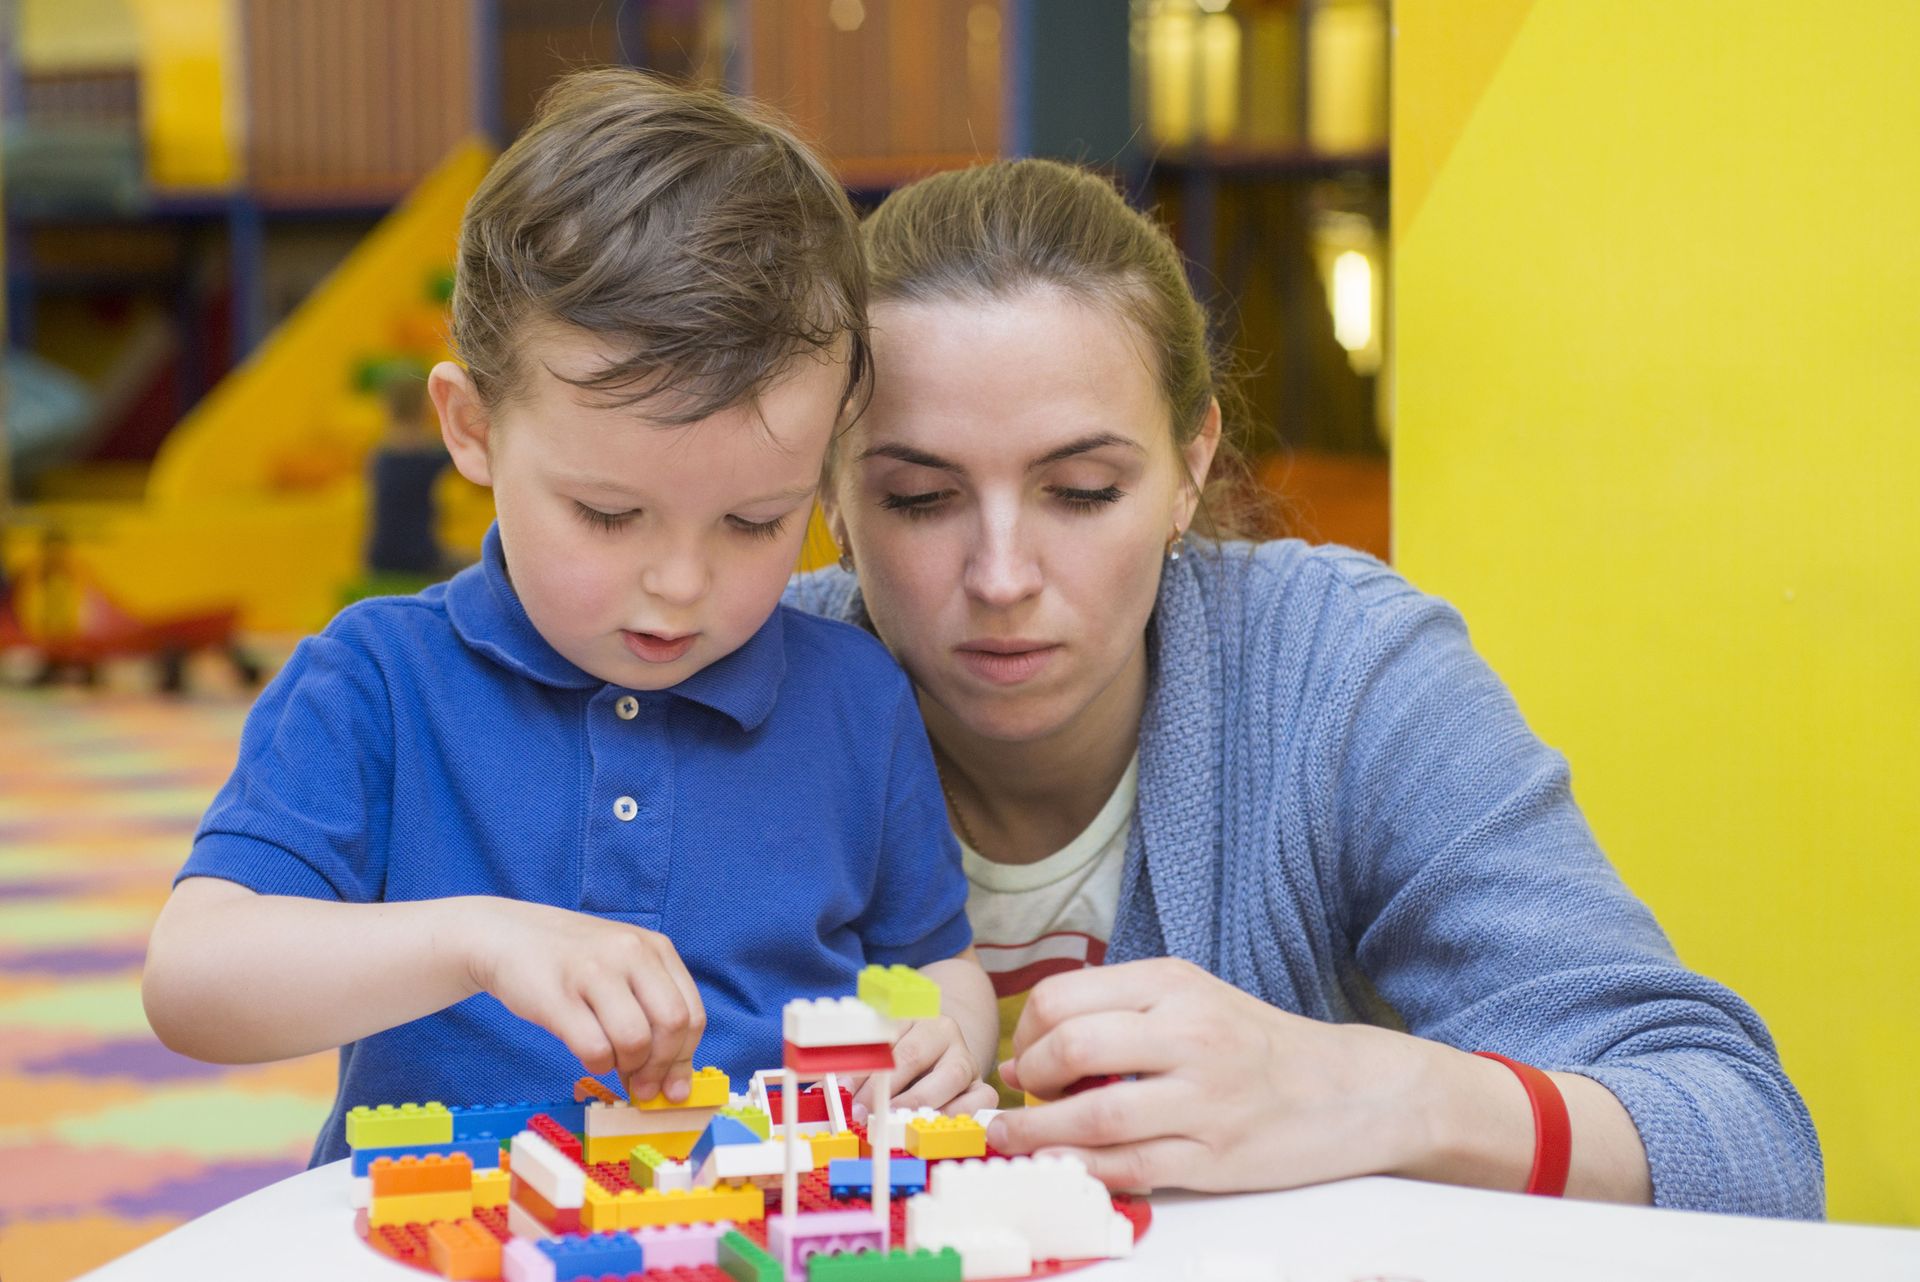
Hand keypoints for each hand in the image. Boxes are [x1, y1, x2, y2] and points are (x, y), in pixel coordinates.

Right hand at [462, 898, 705, 1105]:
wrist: (508, 935)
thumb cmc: (574, 962)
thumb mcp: (624, 969)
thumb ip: (652, 1013)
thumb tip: (674, 1085)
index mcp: (655, 948)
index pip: (692, 1013)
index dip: (685, 1058)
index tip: (673, 1086)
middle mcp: (631, 953)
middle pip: (672, 1025)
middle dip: (661, 1067)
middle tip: (642, 1086)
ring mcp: (594, 971)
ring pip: (635, 1040)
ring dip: (627, 1066)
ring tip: (611, 1062)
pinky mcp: (558, 995)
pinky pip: (594, 1048)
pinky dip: (596, 1065)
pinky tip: (588, 1054)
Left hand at [849, 1014, 997, 1120]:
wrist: (942, 1053)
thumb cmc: (901, 1055)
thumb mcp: (879, 1050)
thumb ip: (856, 1067)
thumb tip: (825, 1092)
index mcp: (912, 1014)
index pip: (884, 1036)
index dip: (862, 1066)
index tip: (843, 1090)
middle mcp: (943, 1030)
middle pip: (913, 1056)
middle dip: (883, 1090)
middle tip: (861, 1114)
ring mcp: (966, 1058)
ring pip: (949, 1076)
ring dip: (916, 1104)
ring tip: (892, 1123)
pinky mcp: (983, 1086)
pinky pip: (978, 1101)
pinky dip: (955, 1117)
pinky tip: (930, 1127)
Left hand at [987, 957, 1432, 1192]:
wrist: (1349, 1090)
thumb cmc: (1257, 1044)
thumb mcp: (1192, 997)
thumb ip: (1119, 1012)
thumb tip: (1029, 1049)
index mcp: (1173, 983)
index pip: (1064, 997)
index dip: (1028, 1032)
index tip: (1023, 1055)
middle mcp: (1187, 1033)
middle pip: (1071, 1048)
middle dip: (1028, 1078)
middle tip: (1022, 1094)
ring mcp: (1203, 1098)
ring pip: (1093, 1116)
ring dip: (1038, 1132)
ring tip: (1014, 1136)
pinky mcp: (1215, 1156)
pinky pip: (1130, 1166)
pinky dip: (1083, 1169)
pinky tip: (1063, 1166)